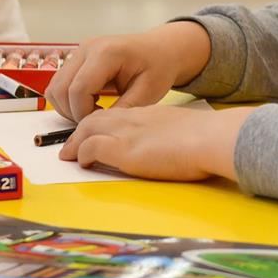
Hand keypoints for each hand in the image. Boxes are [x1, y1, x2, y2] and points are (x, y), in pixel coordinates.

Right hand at [45, 22, 212, 121]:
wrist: (160, 49)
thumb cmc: (157, 67)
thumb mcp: (148, 93)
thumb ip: (123, 110)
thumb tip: (100, 129)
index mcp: (106, 53)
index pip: (78, 89)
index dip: (84, 114)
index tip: (101, 124)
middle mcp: (87, 48)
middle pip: (61, 89)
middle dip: (74, 113)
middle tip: (97, 121)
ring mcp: (79, 51)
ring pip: (55, 87)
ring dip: (68, 107)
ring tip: (94, 112)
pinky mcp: (77, 57)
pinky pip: (59, 83)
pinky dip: (68, 99)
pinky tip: (90, 103)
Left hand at [58, 105, 249, 180]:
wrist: (209, 137)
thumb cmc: (205, 137)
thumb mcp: (181, 129)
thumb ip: (168, 134)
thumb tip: (171, 146)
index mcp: (147, 113)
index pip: (115, 115)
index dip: (100, 124)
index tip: (94, 134)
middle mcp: (133, 118)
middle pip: (96, 119)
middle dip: (80, 131)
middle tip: (71, 146)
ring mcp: (127, 132)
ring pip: (88, 129)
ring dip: (75, 143)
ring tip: (69, 155)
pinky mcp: (124, 149)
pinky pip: (92, 147)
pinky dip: (82, 153)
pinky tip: (82, 163)